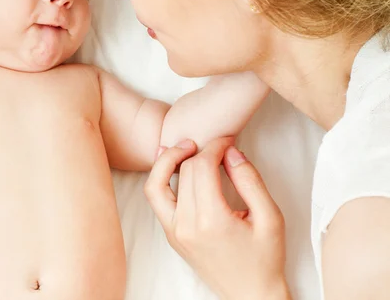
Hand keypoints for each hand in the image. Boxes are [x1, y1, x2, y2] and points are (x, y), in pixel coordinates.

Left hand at [145, 138, 289, 299]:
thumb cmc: (265, 258)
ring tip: (187, 147)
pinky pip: (156, 198)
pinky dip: (161, 177)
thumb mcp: (270, 218)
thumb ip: (250, 180)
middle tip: (218, 146)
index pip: (201, 167)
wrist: (251, 295)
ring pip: (156, 183)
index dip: (214, 146)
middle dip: (200, 150)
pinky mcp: (171, 234)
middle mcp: (186, 226)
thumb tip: (231, 151)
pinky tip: (173, 163)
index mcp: (211, 221)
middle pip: (183, 171)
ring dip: (169, 160)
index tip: (227, 141)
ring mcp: (174, 232)